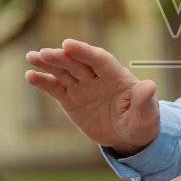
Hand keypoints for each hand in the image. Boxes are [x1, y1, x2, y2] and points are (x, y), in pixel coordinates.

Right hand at [26, 38, 159, 155]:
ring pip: (63, 72)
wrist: (128, 137)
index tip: (68, 44)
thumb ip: (145, 102)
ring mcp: (82, 86)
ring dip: (48, 63)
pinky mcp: (70, 99)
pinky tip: (30, 75)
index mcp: (117, 77)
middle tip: (43, 53)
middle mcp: (97, 78)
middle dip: (61, 58)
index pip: (100, 60)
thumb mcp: (147, 117)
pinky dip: (43, 81)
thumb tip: (150, 85)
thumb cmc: (142, 123)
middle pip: (77, 64)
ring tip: (32, 57)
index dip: (84, 52)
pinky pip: (55, 88)